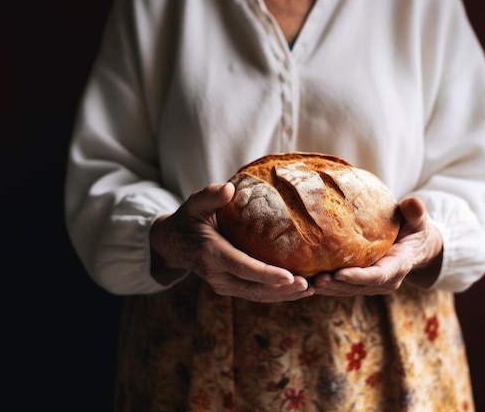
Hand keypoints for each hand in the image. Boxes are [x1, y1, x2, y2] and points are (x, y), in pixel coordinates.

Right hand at [150, 182, 313, 302]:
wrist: (173, 243)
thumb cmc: (189, 218)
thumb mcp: (194, 204)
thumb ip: (210, 195)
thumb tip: (229, 188)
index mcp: (211, 253)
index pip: (242, 267)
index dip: (266, 274)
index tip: (289, 277)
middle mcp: (217, 275)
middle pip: (254, 288)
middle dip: (282, 289)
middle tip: (309, 286)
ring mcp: (223, 284)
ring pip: (257, 295)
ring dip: (284, 295)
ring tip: (311, 290)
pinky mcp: (230, 287)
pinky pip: (256, 294)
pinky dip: (277, 294)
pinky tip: (299, 291)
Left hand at [311, 196, 442, 295]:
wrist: (415, 247)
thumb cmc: (414, 229)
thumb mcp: (417, 220)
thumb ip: (414, 212)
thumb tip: (414, 202)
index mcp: (399, 266)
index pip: (377, 275)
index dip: (358, 276)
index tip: (339, 273)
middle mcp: (386, 281)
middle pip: (358, 287)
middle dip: (337, 285)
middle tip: (316, 279)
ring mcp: (374, 285)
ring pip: (348, 290)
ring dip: (328, 288)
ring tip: (307, 283)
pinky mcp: (363, 284)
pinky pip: (343, 287)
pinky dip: (327, 286)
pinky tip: (308, 281)